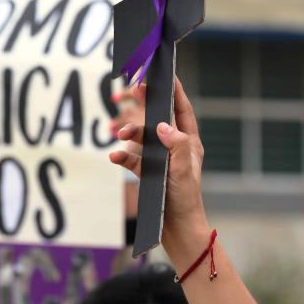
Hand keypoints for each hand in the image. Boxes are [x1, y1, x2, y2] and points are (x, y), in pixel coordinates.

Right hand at [108, 77, 209, 256]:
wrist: (175, 229)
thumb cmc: (185, 200)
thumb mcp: (183, 172)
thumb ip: (175, 146)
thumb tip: (162, 125)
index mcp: (189, 143)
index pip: (182, 111)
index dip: (176, 92)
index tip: (167, 73)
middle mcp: (174, 147)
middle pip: (159, 118)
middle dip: (147, 105)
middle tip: (135, 88)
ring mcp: (160, 159)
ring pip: (142, 137)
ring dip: (131, 132)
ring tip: (120, 133)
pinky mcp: (147, 172)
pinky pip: (132, 158)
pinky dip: (123, 155)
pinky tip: (115, 157)